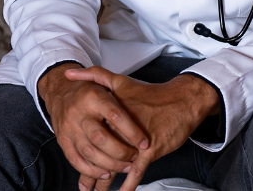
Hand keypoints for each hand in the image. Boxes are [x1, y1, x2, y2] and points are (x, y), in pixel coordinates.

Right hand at [38, 63, 149, 189]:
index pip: (116, 116)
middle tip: (134, 157)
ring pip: (89, 151)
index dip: (132, 132)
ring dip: (109, 164)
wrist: (59, 91)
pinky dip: (91, 170)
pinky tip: (105, 173)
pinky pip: (75, 160)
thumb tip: (141, 92)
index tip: (144, 143)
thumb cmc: (88, 89)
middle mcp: (79, 113)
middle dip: (120, 152)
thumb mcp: (103, 80)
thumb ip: (119, 85)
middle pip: (101, 138)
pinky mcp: (63, 140)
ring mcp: (69, 128)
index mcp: (94, 97)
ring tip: (125, 167)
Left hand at [65, 66, 220, 190]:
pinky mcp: (150, 150)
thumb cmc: (153, 94)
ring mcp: (135, 142)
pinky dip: (128, 184)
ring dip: (105, 182)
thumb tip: (71, 72)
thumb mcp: (121, 81)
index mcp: (110, 115)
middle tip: (84, 185)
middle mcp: (119, 129)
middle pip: (99, 155)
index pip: (90, 137)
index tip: (76, 162)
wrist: (181, 100)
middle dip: (91, 173)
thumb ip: (95, 76)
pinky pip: (136, 172)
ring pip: (114, 166)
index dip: (81, 152)